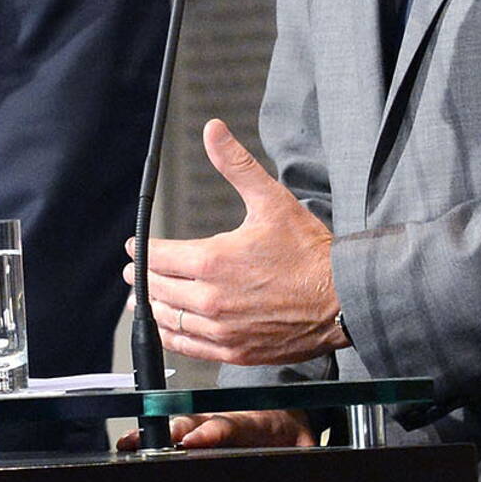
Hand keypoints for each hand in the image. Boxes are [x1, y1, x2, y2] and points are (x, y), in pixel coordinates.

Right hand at [116, 407, 316, 452]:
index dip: (209, 433)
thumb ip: (305, 451)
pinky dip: (149, 436)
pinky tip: (129, 443)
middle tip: (149, 441)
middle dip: (170, 432)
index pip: (226, 426)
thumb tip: (310, 458)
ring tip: (128, 443)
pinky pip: (171, 429)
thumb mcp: (305, 444)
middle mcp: (222, 419)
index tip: (193, 440)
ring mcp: (205, 421)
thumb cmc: (289, 432)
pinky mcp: (194, 428)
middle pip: (191, 423)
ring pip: (176, 425)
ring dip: (153, 434)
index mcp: (249, 423)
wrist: (283, 415)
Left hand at [125, 117, 345, 367]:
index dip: (142, 249)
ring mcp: (221, 329)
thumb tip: (213, 131)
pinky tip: (168, 328)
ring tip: (144, 298)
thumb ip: (236, 165)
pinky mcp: (234, 350)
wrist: (344, 298)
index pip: (158, 256)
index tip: (136, 245)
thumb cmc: (310, 252)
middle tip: (136, 270)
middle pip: (157, 287)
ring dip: (153, 306)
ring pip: (168, 318)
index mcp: (213, 261)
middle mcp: (211, 299)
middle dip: (143, 276)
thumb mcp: (271, 200)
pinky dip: (173, 335)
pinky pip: (189, 346)